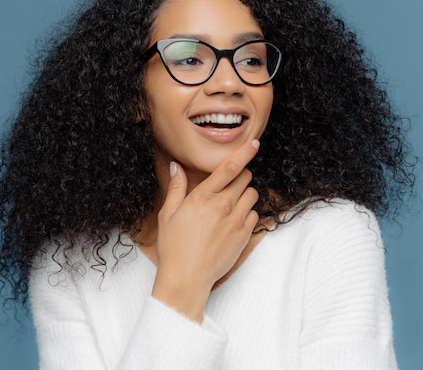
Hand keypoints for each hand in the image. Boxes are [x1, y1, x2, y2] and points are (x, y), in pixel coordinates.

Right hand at [151, 140, 259, 320]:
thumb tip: (176, 167)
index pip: (230, 167)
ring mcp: (236, 222)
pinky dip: (247, 213)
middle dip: (239, 176)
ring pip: (252, 195)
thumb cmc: (173, 247)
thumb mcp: (168, 214)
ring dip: (244, 194)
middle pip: (245, 178)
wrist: (186, 278)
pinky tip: (232, 221)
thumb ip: (176, 188)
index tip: (254, 144)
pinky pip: (255, 215)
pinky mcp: (244, 237)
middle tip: (227, 184)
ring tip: (229, 204)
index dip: (245, 152)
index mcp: (203, 197)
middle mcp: (223, 207)